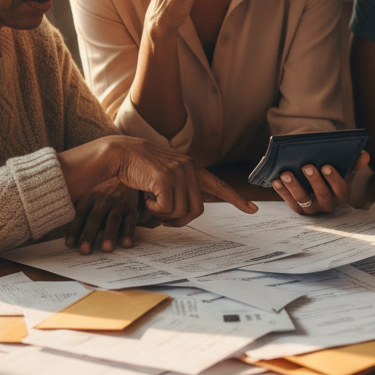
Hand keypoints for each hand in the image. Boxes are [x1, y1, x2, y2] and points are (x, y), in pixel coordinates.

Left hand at [65, 179, 142, 253]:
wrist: (127, 178)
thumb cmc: (104, 193)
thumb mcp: (91, 198)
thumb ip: (81, 213)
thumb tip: (68, 234)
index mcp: (90, 197)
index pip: (80, 215)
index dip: (74, 229)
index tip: (70, 244)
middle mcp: (104, 200)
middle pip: (95, 218)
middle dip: (89, 235)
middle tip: (84, 251)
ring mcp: (119, 204)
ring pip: (113, 219)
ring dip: (109, 234)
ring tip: (106, 249)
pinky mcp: (131, 209)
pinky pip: (130, 221)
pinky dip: (128, 233)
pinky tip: (126, 244)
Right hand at [112, 136, 257, 225]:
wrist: (121, 153)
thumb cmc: (142, 169)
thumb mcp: (167, 175)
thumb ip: (182, 187)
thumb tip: (189, 211)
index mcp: (193, 167)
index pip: (220, 185)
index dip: (237, 199)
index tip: (253, 209)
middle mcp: (190, 168)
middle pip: (197, 210)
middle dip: (180, 220)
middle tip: (164, 219)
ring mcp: (179, 173)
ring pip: (182, 212)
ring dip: (165, 215)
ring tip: (152, 202)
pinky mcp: (165, 179)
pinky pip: (166, 209)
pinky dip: (155, 211)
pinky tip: (146, 199)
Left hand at [272, 150, 370, 215]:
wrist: (317, 180)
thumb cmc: (331, 173)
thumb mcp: (343, 168)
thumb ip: (353, 162)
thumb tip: (364, 155)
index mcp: (342, 195)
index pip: (341, 189)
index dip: (334, 178)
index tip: (326, 166)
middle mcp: (328, 205)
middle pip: (322, 196)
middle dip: (314, 181)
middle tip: (306, 166)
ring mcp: (312, 209)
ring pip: (303, 200)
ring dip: (294, 186)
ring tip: (286, 173)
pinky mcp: (298, 209)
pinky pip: (289, 202)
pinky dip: (282, 191)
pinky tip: (275, 180)